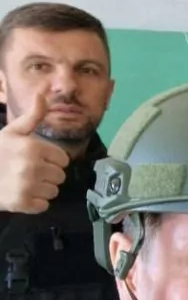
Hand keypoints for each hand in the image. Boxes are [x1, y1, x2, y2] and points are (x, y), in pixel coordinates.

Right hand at [0, 93, 70, 213]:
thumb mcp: (12, 131)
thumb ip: (33, 116)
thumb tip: (42, 93)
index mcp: (34, 147)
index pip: (63, 160)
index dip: (51, 160)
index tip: (36, 159)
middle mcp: (33, 166)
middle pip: (60, 176)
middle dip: (47, 174)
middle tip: (28, 172)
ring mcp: (27, 186)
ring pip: (53, 191)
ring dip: (41, 189)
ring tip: (23, 182)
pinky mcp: (22, 203)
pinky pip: (43, 206)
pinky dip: (34, 203)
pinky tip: (21, 194)